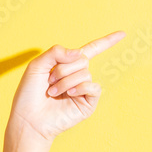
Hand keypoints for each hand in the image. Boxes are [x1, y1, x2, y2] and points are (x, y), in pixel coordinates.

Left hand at [9, 31, 125, 142]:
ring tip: (52, 92)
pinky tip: (68, 95)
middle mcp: (78, 76)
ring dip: (65, 81)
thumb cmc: (29, 93)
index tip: (122, 34)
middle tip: (49, 81)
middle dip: (62, 68)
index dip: (106, 41)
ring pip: (85, 73)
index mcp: (67, 65)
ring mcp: (84, 90)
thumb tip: (79, 53)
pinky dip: (80, 87)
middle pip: (82, 59)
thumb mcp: (37, 65)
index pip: (90, 50)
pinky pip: (93, 86)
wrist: (28, 118)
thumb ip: (55, 52)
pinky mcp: (88, 103)